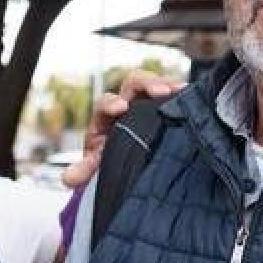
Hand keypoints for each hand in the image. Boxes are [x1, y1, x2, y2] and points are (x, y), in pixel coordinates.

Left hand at [61, 70, 183, 186]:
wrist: (127, 163)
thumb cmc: (110, 159)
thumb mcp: (98, 165)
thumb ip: (86, 169)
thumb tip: (69, 179)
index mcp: (106, 116)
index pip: (106, 102)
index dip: (112, 103)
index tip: (121, 108)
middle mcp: (127, 104)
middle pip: (133, 82)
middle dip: (146, 83)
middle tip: (159, 91)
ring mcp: (148, 103)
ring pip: (156, 85)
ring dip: (168, 85)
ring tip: (180, 90)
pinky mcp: (165, 107)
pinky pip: (173, 94)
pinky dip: (182, 93)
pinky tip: (193, 95)